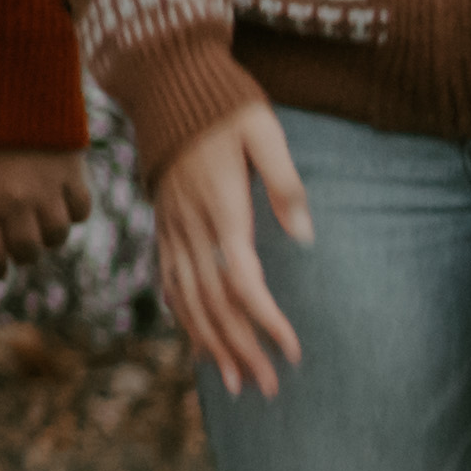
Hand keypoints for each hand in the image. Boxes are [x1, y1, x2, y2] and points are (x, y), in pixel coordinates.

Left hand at [0, 139, 94, 267]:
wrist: (2, 84)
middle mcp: (13, 204)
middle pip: (27, 251)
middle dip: (20, 251)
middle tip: (17, 240)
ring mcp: (46, 190)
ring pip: (57, 236)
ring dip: (47, 233)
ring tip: (38, 218)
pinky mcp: (72, 172)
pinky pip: (80, 210)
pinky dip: (72, 211)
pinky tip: (60, 199)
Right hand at [151, 100, 312, 397]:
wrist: (166, 83)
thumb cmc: (224, 105)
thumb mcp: (264, 131)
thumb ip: (286, 184)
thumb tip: (306, 238)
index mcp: (221, 207)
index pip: (241, 280)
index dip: (265, 321)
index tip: (293, 351)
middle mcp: (191, 226)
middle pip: (213, 303)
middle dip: (240, 349)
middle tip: (269, 387)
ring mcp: (172, 228)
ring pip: (187, 300)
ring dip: (212, 345)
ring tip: (238, 383)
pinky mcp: (164, 225)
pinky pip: (169, 282)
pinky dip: (185, 319)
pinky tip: (200, 345)